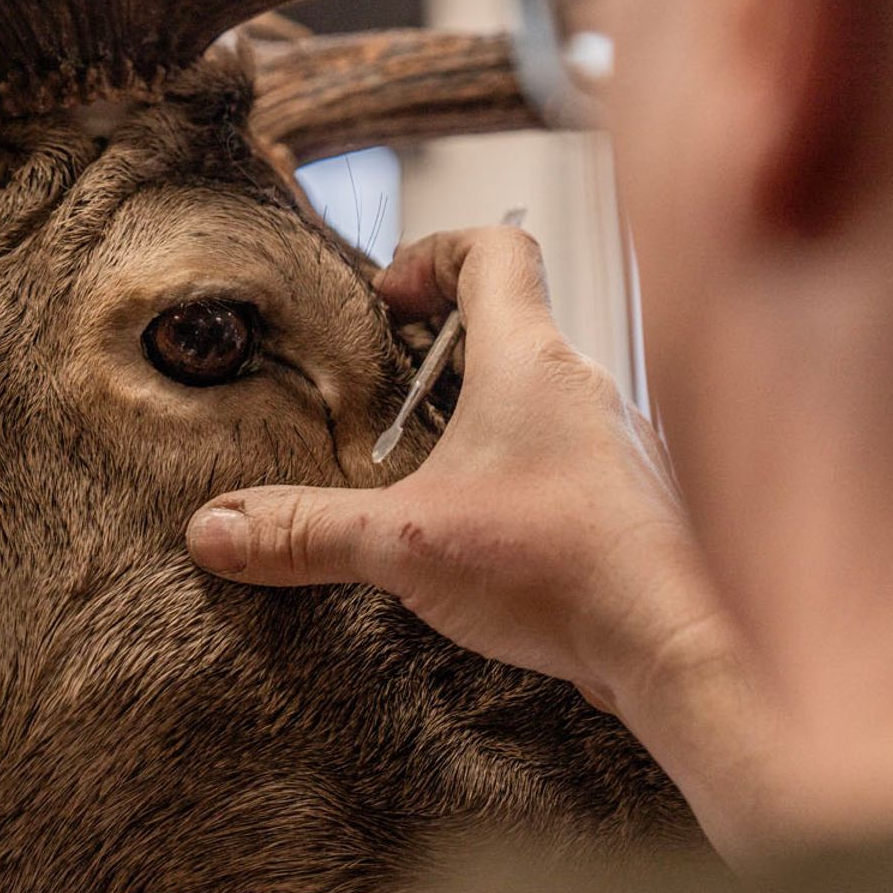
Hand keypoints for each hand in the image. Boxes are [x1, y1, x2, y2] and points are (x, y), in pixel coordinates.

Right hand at [188, 225, 721, 712]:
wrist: (679, 642)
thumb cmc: (561, 568)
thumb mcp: (406, 545)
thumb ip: (308, 532)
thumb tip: (213, 529)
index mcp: (531, 360)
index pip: (497, 250)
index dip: (437, 250)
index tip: (391, 293)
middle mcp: (586, 385)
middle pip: (519, 322)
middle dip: (448, 344)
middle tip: (395, 385)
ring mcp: (618, 441)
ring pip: (549, 394)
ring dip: (490, 412)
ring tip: (433, 466)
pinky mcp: (631, 500)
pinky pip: (572, 457)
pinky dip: (526, 469)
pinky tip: (493, 530)